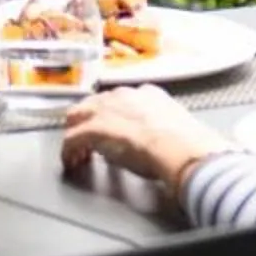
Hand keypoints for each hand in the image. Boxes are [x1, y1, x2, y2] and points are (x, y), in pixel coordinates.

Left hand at [61, 85, 228, 193]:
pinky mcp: (94, 127)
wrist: (181, 147)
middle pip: (94, 104)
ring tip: (78, 154)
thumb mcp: (175, 128)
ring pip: (78, 116)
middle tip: (88, 143)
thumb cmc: (186, 144)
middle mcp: (123, 95)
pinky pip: (72, 138)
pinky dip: (68, 150)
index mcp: (147, 94)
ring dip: (76, 134)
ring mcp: (106, 109)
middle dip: (88, 122)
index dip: (113, 117)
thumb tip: (159, 141)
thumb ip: (162, 129)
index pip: (120, 101)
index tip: (114, 131)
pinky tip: (70, 161)